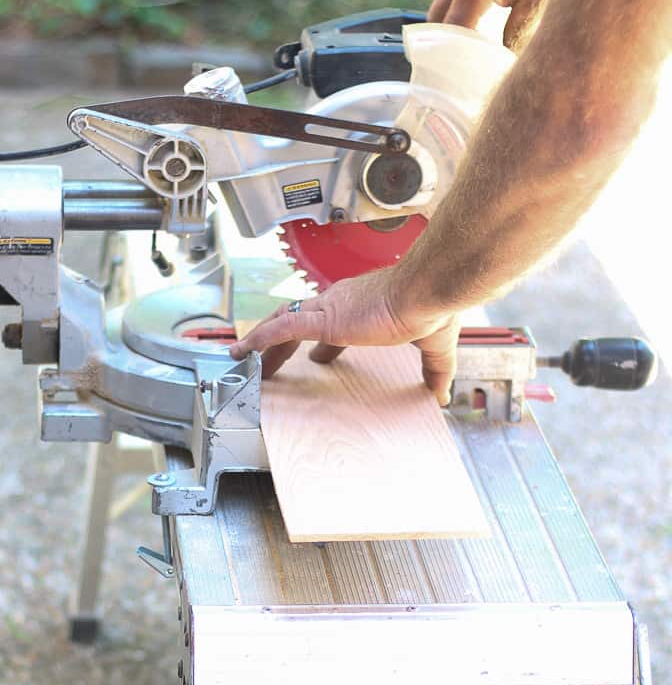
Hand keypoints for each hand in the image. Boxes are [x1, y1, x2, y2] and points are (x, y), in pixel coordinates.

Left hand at [229, 267, 459, 404]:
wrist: (428, 290)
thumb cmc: (432, 306)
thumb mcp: (434, 345)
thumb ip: (434, 371)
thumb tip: (441, 394)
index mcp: (363, 306)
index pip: (332, 322)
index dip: (321, 344)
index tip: (316, 359)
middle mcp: (340, 302)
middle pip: (298, 319)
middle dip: (279, 342)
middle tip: (268, 364)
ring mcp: (329, 309)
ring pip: (282, 321)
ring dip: (262, 341)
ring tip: (245, 359)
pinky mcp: (323, 318)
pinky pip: (280, 328)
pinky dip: (258, 339)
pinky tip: (243, 352)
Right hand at [427, 0, 567, 49]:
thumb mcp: (534, 4)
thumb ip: (513, 36)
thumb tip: (501, 63)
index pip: (450, 33)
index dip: (449, 55)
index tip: (451, 72)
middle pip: (435, 20)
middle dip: (442, 40)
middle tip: (452, 59)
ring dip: (449, 15)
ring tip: (466, 28)